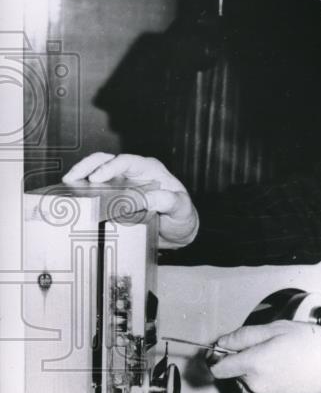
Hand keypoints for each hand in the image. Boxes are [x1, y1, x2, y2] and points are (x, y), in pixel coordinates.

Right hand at [63, 152, 198, 247]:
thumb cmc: (182, 216)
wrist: (178, 232)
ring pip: (97, 171)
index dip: (110, 167)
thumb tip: (146, 198)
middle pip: (106, 160)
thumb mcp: (181, 209)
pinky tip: (73, 197)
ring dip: (81, 175)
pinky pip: (96, 190)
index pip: (127, 161)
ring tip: (67, 184)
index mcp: (150, 170)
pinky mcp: (114, 198)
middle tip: (72, 178)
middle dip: (87, 166)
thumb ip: (167, 201)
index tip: (97, 178)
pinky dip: (84, 191)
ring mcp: (122, 185)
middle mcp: (134, 173)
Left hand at [209, 320, 320, 392]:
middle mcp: (256, 387)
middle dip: (245, 364)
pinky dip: (264, 391)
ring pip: (246, 389)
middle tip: (268, 352)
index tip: (223, 353)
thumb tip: (223, 342)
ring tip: (280, 366)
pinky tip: (283, 379)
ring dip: (254, 379)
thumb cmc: (316, 349)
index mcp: (254, 364)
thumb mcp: (279, 329)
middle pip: (234, 376)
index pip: (218, 368)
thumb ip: (245, 335)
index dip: (218, 357)